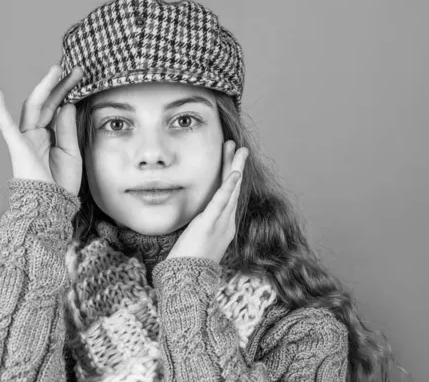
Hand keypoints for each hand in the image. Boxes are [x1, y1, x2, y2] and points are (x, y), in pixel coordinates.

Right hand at [0, 64, 83, 195]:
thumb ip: (67, 128)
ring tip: (56, 70)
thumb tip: (67, 104)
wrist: (51, 206)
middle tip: (75, 69)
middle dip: (60, 85)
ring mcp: (25, 139)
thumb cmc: (61, 183)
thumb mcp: (71, 152)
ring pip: (33, 107)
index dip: (67, 92)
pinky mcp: (17, 146)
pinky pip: (6, 126)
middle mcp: (35, 134)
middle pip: (47, 103)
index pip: (57, 108)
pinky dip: (0, 109)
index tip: (80, 76)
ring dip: (44, 87)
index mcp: (49, 136)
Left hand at [166, 141, 248, 263]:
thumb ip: (201, 231)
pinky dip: (229, 186)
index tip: (232, 161)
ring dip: (235, 168)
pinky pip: (221, 202)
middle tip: (240, 147)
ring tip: (239, 150)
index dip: (231, 177)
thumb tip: (198, 223)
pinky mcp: (210, 224)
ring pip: (230, 190)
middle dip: (236, 166)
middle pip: (233, 189)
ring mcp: (220, 223)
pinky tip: (234, 173)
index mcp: (224, 227)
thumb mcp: (198, 244)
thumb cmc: (190, 265)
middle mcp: (226, 223)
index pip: (228, 196)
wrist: (188, 281)